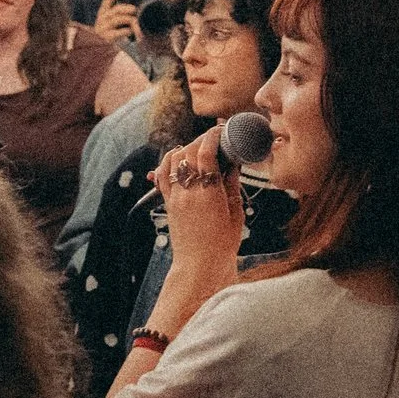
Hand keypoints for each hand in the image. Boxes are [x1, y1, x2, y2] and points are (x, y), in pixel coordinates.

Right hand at [95, 0, 141, 39]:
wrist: (106, 46)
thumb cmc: (117, 28)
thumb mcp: (118, 16)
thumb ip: (126, 8)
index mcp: (104, 9)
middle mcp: (102, 17)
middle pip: (116, 9)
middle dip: (127, 8)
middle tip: (135, 10)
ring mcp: (102, 27)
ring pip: (117, 19)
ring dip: (129, 19)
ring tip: (135, 21)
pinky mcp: (106, 37)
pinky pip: (117, 32)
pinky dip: (126, 31)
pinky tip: (131, 31)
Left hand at [154, 128, 245, 279]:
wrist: (200, 266)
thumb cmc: (222, 245)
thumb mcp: (236, 213)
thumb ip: (232, 185)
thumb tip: (233, 164)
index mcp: (209, 194)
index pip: (206, 154)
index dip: (212, 137)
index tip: (220, 131)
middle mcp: (188, 193)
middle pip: (188, 153)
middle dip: (200, 140)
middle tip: (213, 138)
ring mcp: (175, 198)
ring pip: (173, 160)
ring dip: (184, 149)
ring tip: (197, 148)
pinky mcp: (168, 204)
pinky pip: (162, 175)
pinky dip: (168, 162)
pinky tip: (177, 158)